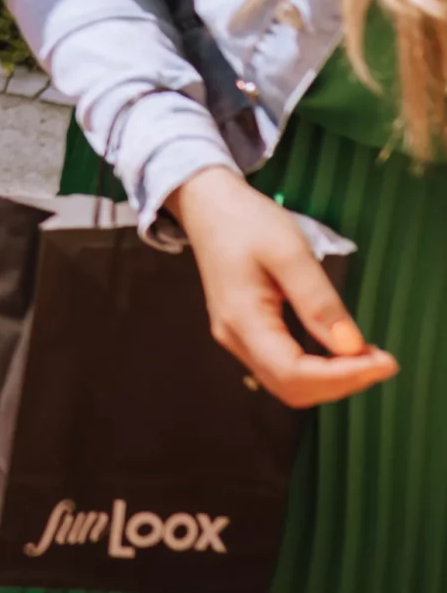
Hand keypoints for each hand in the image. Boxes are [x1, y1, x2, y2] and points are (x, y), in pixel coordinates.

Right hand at [169, 165, 396, 407]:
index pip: (295, 373)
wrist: (207, 205)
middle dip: (342, 383)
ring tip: (368, 357)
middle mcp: (234, 338)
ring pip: (287, 383)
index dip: (344, 377)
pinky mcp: (243, 331)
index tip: (386, 361)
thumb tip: (352, 348)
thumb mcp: (289, 252)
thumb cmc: (246, 221)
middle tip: (382, 360)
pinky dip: (317, 369)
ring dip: (332, 380)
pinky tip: (341, 352)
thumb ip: (319, 301)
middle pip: (291, 388)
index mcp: (243, 320)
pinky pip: (282, 368)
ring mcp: (236, 337)